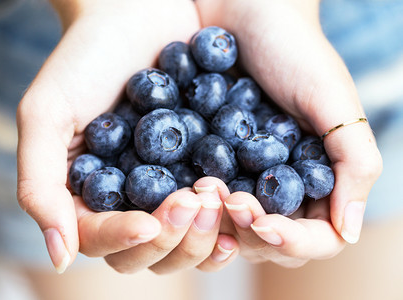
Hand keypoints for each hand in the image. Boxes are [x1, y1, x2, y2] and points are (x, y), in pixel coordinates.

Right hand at [16, 0, 235, 273]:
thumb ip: (40, 185)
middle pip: (147, 253)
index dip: (124, 239)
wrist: (137, 13)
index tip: (148, 224)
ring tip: (217, 197)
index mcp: (85, 196)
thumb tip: (58, 257)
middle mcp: (127, 201)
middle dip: (171, 238)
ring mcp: (167, 190)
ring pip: (184, 243)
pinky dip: (229, 217)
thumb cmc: (85, 58)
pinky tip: (240, 202)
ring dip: (202, 233)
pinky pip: (216, 211)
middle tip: (193, 201)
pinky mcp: (201, 172)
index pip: (100, 239)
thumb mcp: (48, 113)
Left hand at [195, 0, 381, 265]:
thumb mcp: (333, 99)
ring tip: (203, 188)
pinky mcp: (216, 163)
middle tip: (226, 199)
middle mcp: (285, 184)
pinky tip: (188, 184)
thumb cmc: (295, 49)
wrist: (245, 14)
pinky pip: (207, 198)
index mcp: (321, 178)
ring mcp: (247, 177)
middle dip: (249, 231)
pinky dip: (198, 202)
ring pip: (235, 228)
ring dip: (218, 221)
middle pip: (272, 241)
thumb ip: (354, 162)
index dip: (291, 239)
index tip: (261, 221)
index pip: (316, 237)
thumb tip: (349, 230)